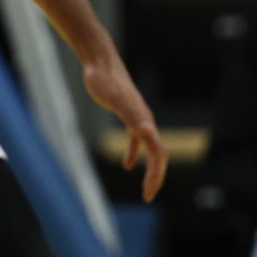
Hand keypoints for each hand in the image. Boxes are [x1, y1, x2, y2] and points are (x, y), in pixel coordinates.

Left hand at [82, 50, 167, 201]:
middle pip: (158, 154)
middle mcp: (145, 120)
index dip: (156, 174)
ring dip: (149, 168)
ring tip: (145, 187)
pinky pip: (135, 139)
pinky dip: (133, 153)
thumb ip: (133, 115)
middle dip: (155, 176)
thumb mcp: (116, 100)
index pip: (158, 154)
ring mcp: (137, 117)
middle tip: (148, 196)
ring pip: (149, 148)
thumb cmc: (104, 80)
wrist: (99, 60)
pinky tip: (126, 165)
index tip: (148, 193)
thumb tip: (149, 132)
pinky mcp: (127, 114)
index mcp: (144, 121)